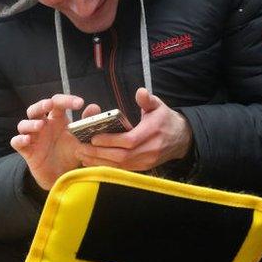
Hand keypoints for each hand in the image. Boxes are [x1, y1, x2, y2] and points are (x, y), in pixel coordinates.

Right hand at [10, 94, 91, 190]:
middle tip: (49, 105)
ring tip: (40, 125)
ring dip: (31, 123)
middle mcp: (43, 126)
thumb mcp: (81, 140)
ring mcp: (33, 138)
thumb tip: (94, 107)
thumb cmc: (70, 154)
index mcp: (57, 120)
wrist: (62, 177)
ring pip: (23, 124)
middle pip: (36, 109)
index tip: (79, 103)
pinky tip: (28, 140)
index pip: (58, 103)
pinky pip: (16, 142)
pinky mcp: (26, 151)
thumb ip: (87, 123)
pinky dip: (20, 139)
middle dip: (41, 105)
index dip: (67, 100)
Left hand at [75, 88, 191, 171]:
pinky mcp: (143, 168)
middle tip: (80, 148)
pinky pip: (122, 169)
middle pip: (122, 156)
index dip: (111, 141)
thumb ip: (147, 99)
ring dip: (100, 162)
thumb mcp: (158, 106)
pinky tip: (92, 162)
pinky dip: (106, 167)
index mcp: (152, 132)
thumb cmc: (165, 119)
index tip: (94, 138)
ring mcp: (147, 161)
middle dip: (100, 153)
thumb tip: (140, 92)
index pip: (129, 140)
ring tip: (82, 155)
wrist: (181, 138)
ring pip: (120, 165)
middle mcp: (150, 149)